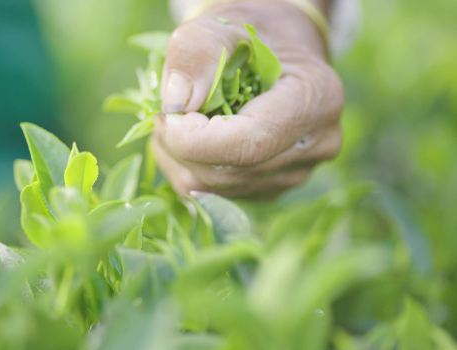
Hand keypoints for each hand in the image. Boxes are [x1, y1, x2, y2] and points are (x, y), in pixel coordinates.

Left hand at [155, 1, 343, 198]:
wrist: (276, 51)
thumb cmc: (250, 33)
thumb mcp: (220, 25)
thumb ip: (195, 54)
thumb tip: (174, 103)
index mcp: (315, 99)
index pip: (249, 143)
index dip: (195, 139)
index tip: (165, 114)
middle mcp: (315, 145)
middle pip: (228, 170)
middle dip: (179, 145)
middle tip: (162, 112)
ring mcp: (295, 173)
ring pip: (215, 187)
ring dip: (179, 158)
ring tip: (175, 121)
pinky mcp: (270, 188)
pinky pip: (213, 195)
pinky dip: (187, 169)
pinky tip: (187, 141)